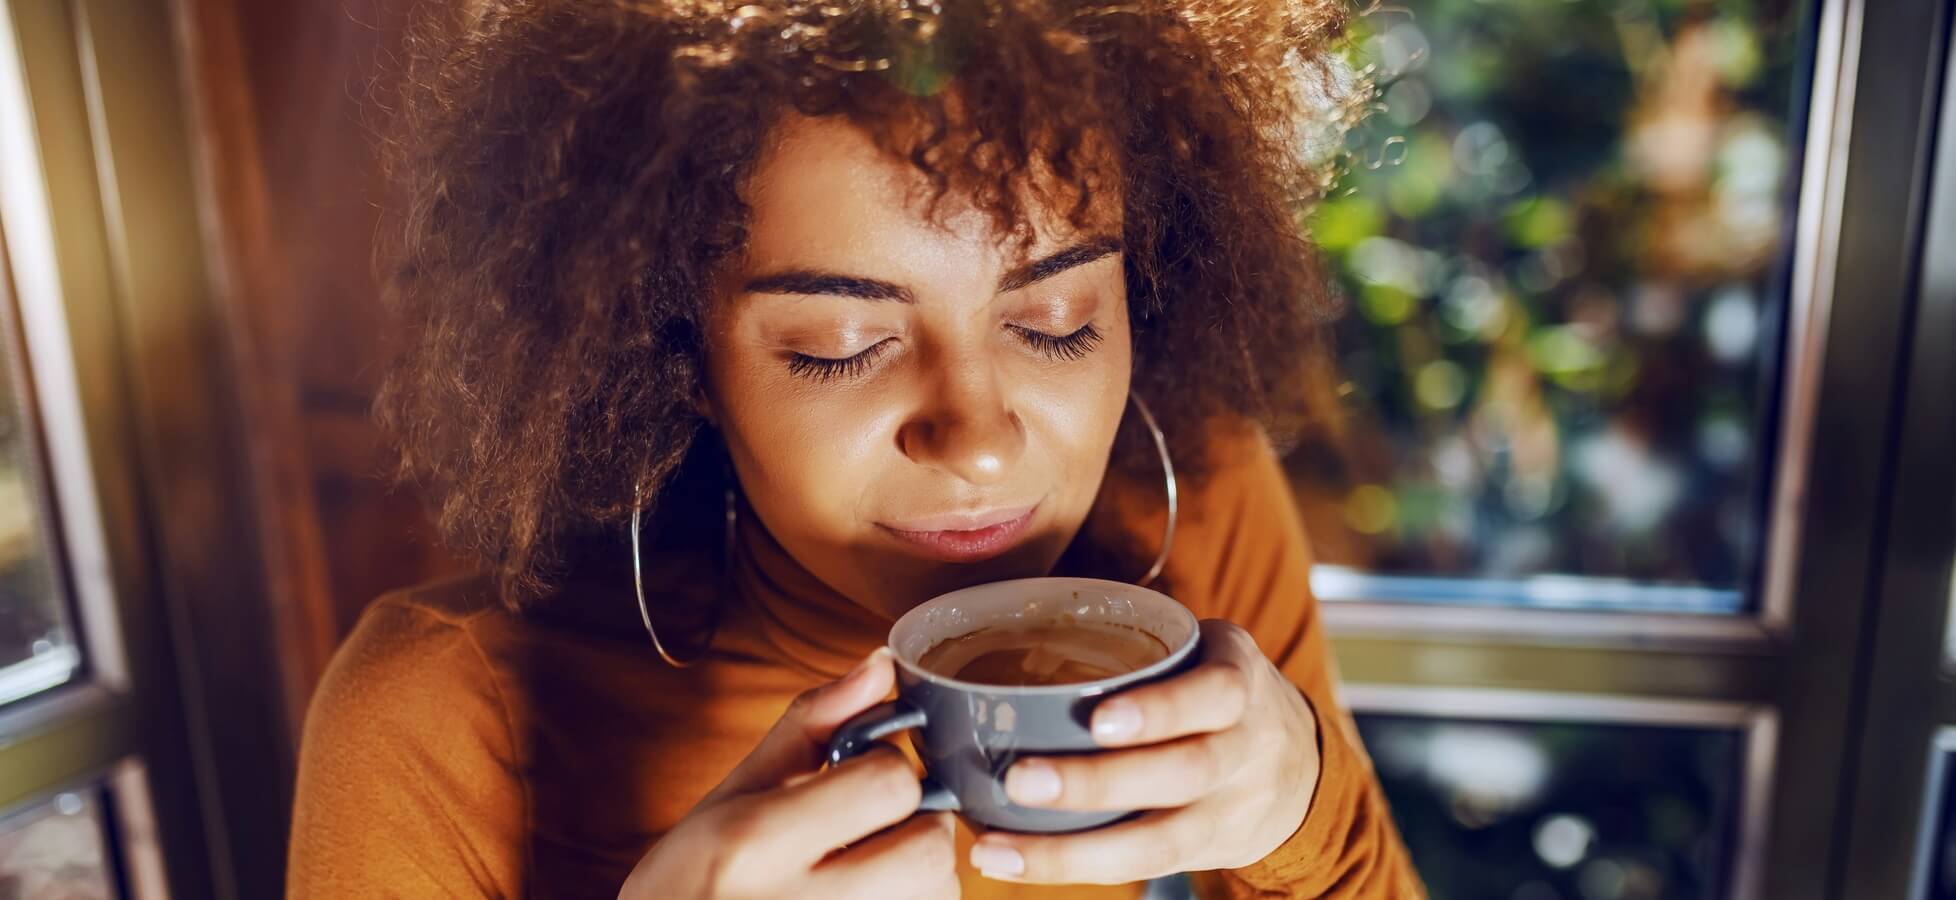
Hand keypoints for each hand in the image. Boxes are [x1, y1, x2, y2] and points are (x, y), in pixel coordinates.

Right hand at [619, 648, 958, 898]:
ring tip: (871, 866)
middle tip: (886, 823)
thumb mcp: (736, 790)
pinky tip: (869, 891)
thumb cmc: (694, 872)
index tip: (865, 775)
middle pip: (929, 853)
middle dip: (921, 825)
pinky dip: (911, 899)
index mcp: (759, 839)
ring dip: (921, 872)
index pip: (887, 786)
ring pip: (938, 895)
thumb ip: (813, 725)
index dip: (889, 768)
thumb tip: (882, 666)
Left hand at [968, 619, 1319, 883]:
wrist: (1300, 769)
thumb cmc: (1216, 695)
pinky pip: (1142, 867)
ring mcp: (1228, 810)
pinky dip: (1072, 867)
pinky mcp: (1206, 853)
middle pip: (1183, 773)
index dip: (1160, 710)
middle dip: (1097, 782)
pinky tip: (1010, 861)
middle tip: (1019, 780)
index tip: (1098, 720)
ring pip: (1159, 843)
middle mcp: (1244, 751)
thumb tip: (1009, 635)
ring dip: (1071, 850)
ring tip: (997, 847)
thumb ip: (1143, 649)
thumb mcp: (1207, 654)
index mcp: (1240, 682)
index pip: (1214, 695)